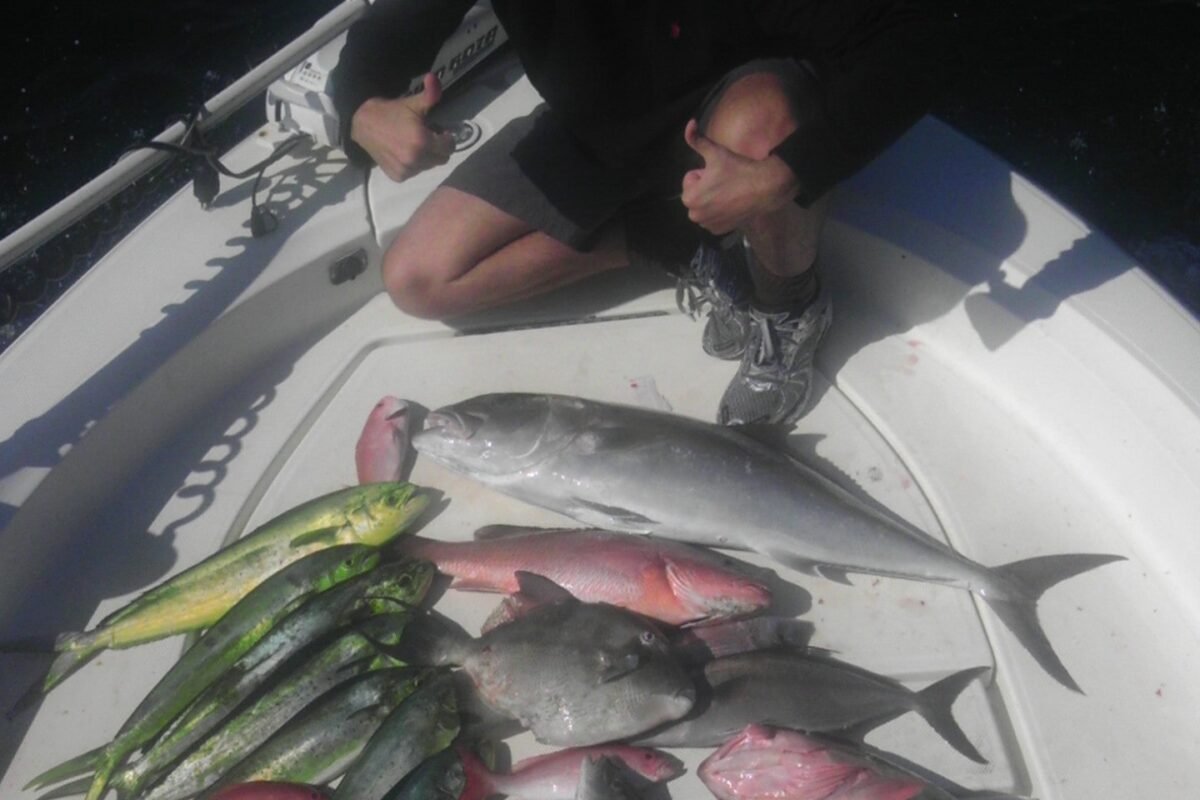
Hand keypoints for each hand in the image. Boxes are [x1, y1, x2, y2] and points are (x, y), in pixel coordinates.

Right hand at [349, 73, 454, 181]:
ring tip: (414, 144)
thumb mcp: (413, 103)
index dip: (447, 138)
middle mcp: (415, 160)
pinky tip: (404, 152)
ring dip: (426, 157)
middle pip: (441, 159)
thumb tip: (434, 78)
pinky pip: (415, 173)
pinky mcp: (398, 176)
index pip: (449, 147)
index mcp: (422, 142)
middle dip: (438, 148)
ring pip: (428, 167)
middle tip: (427, 136)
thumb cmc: (391, 112)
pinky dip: (413, 165)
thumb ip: (430, 94)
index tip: (439, 131)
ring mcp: (406, 170)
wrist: (363, 124)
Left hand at [680, 119, 798, 233]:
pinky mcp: (720, 231)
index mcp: (690, 198)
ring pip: (705, 206)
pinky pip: (713, 219)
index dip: (704, 174)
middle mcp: (695, 216)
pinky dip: (720, 212)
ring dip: (712, 200)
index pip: (690, 179)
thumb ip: (697, 139)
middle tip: (724, 182)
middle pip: (696, 194)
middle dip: (706, 188)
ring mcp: (708, 225)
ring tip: (729, 192)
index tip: (718, 172)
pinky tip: (733, 204)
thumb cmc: (738, 169)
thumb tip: (689, 123)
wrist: (765, 187)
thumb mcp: (715, 152)